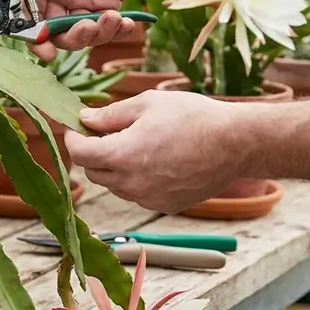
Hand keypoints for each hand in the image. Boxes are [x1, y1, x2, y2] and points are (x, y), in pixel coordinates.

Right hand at [10, 0, 159, 60]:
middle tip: (73, 38)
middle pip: (45, 28)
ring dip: (90, 36)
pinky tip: (126, 23)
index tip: (35, 36)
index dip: (22, 24)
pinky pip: (103, 30)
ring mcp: (81, 1)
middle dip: (55, 40)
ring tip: (112, 19)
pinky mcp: (106, 6)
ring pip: (74, 34)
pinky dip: (114, 33)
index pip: (22, 4)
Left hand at [64, 90, 249, 212]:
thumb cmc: (193, 117)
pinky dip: (135, 180)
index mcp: (123, 155)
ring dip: (114, 167)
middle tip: (105, 133)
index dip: (73, 140)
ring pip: (114, 186)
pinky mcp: (165, 206)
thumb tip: (85, 120)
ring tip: (136, 145)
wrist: (236, 143)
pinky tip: (155, 161)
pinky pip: (137, 194)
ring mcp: (148, 198)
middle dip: (92, 153)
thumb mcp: (147, 103)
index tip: (76, 128)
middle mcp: (132, 183)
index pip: (79, 154)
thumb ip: (110, 115)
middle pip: (93, 173)